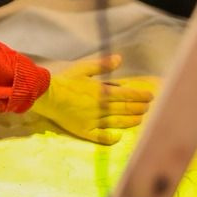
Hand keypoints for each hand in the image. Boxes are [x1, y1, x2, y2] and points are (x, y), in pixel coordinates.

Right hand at [29, 54, 153, 144]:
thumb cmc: (63, 80)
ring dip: (130, 120)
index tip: (150, 96)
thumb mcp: (83, 68)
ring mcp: (93, 121)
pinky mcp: (84, 130)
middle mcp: (101, 107)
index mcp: (102, 92)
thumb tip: (120, 58)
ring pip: (117, 122)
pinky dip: (111, 138)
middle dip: (139, 107)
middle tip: (148, 107)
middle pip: (124, 108)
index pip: (127, 95)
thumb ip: (102, 65)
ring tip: (140, 119)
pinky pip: (100, 137)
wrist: (45, 95)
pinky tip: (118, 137)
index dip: (141, 95)